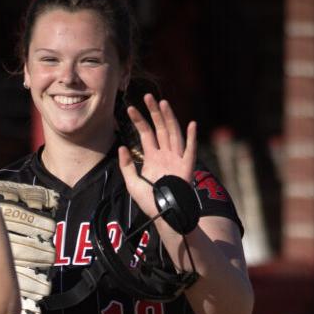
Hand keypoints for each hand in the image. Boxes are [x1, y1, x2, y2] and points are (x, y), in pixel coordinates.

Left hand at [116, 94, 197, 218]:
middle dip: (154, 112)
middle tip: (147, 96)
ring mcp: (177, 159)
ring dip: (169, 118)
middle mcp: (165, 155)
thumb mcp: (132, 184)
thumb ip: (126, 166)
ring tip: (163, 103)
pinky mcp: (187, 167)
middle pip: (160, 128)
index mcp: (153, 158)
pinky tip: (191, 124)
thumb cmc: (149, 202)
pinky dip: (192, 137)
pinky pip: (190, 150)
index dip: (138, 121)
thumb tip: (122, 147)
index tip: (129, 108)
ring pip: (173, 133)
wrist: (164, 216)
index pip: (146, 134)